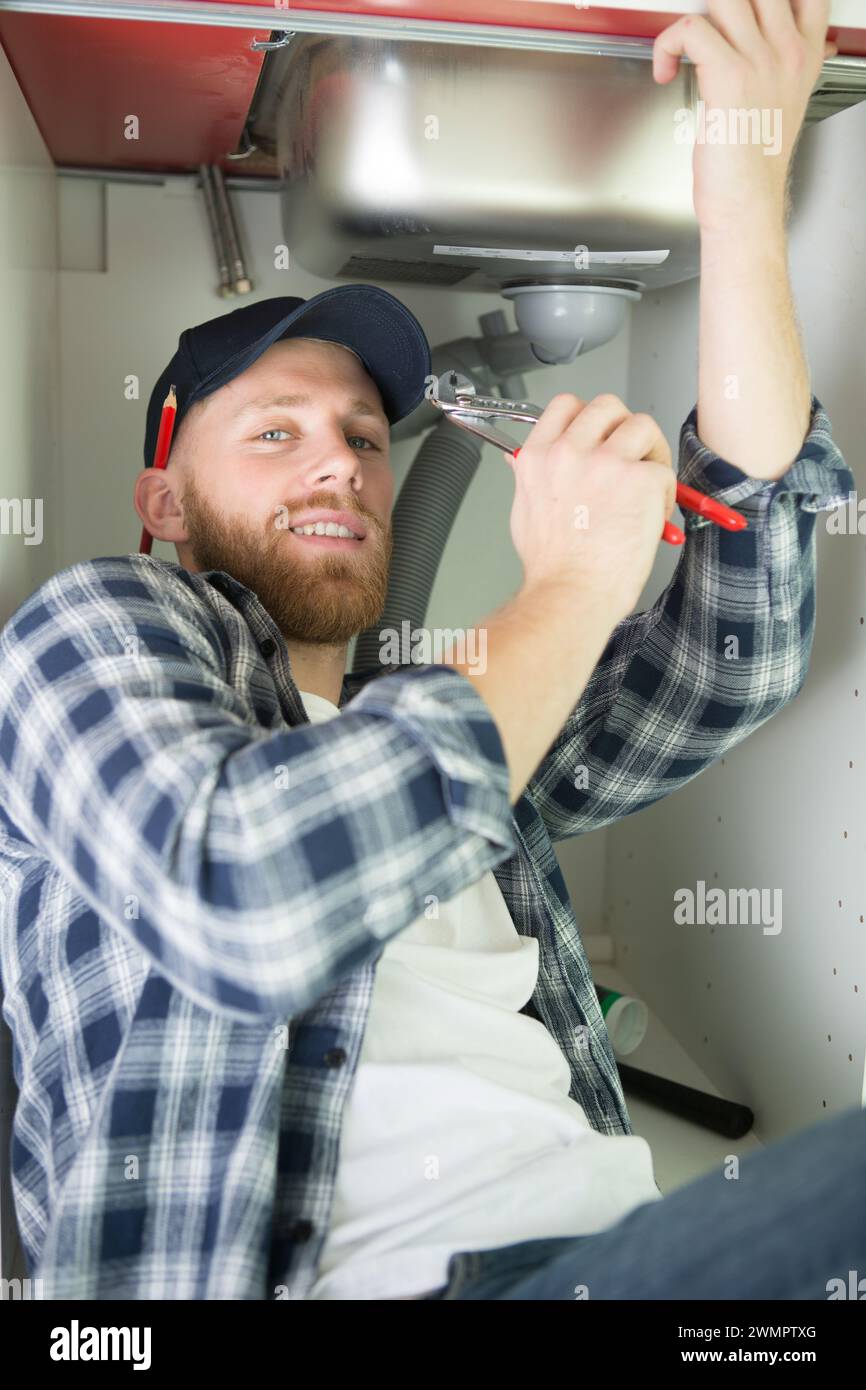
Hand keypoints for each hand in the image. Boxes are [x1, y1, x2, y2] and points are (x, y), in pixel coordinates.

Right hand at [504, 393, 676, 616]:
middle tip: (629, 459)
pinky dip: (664, 493)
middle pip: (608, 406)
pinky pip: (663, 470)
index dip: (588, 418)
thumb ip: (529, 477)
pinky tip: (651, 516)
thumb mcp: (523, 510)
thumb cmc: (551, 566)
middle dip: (623, 429)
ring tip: (646, 486)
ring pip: (643, 426)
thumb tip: (523, 462)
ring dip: (650, 453)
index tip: (598, 437)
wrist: (571, 594)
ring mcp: (607, 463)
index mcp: (539, 456)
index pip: (566, 405)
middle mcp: (570, 451)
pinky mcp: (640, 479)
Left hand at [652, 0, 837, 232]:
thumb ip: (781, 69)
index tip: (741, 15)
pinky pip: (689, 28)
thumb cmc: (754, 166)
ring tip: (685, 45)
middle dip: (724, 3)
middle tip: (706, 30)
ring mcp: (760, 61)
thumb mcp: (783, 106)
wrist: (748, 203)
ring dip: (695, 15)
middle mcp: (787, 51)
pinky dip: (666, 44)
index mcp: (803, 56)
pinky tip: (665, 70)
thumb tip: (773, 51)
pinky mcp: (729, 76)